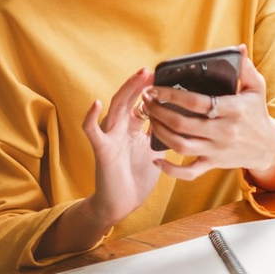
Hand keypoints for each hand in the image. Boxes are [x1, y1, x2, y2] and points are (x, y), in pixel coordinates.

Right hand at [37, 68, 162, 258]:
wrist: (121, 204)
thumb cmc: (137, 177)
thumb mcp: (156, 150)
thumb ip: (163, 133)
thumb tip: (184, 119)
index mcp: (133, 127)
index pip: (141, 102)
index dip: (151, 90)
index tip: (165, 76)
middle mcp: (120, 128)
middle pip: (128, 99)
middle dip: (139, 84)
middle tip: (151, 69)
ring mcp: (109, 137)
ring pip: (115, 107)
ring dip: (126, 91)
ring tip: (138, 76)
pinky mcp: (102, 150)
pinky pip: (92, 131)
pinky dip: (91, 117)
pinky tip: (96, 103)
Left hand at [143, 45, 274, 182]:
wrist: (267, 146)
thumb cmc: (257, 112)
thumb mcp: (257, 87)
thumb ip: (246, 68)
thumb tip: (239, 48)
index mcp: (234, 109)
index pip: (197, 102)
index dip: (172, 95)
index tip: (155, 87)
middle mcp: (224, 131)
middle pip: (183, 124)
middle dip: (159, 111)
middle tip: (146, 100)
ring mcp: (217, 150)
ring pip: (181, 146)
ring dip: (160, 132)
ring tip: (149, 118)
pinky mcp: (213, 164)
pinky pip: (189, 172)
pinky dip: (171, 169)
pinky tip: (156, 158)